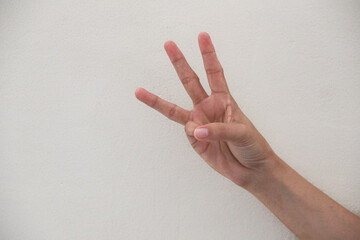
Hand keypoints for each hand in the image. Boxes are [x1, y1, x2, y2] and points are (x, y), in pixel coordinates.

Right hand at [135, 32, 276, 187]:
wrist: (251, 170)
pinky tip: (202, 137)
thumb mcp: (242, 133)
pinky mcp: (195, 140)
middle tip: (168, 44)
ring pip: (174, 109)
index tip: (202, 36)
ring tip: (139, 92)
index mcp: (224, 100)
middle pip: (190, 82)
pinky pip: (188, 133)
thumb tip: (195, 129)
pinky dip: (193, 134)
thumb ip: (219, 130)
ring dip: (157, 100)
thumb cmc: (253, 146)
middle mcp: (208, 108)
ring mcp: (199, 123)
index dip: (208, 54)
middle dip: (180, 63)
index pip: (214, 73)